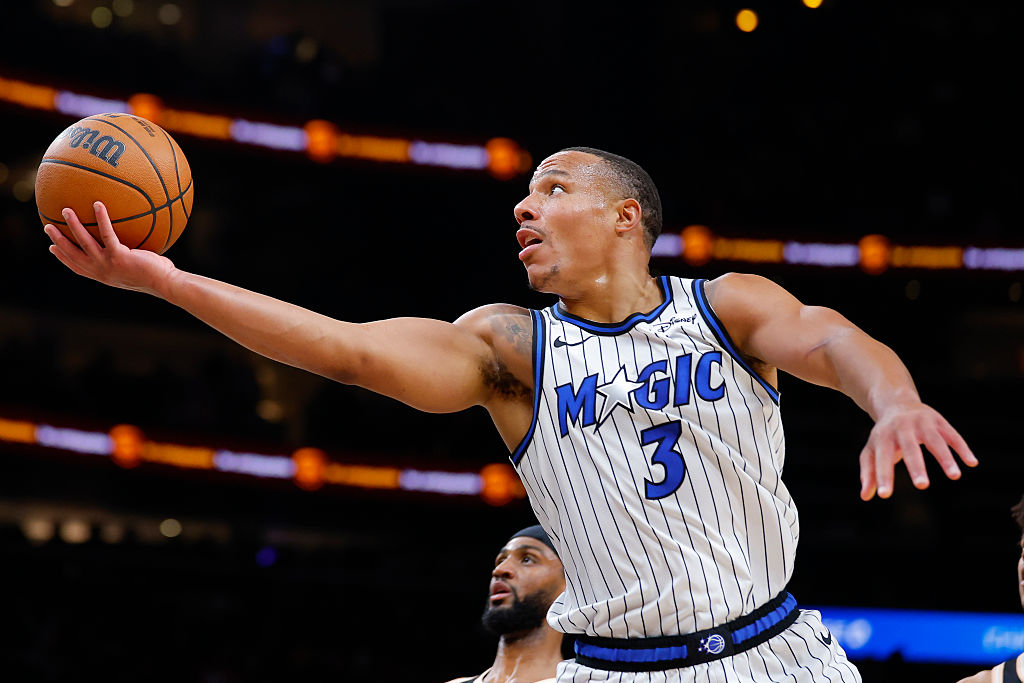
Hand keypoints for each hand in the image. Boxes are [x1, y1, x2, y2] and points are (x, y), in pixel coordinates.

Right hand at [43, 202, 176, 295]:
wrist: (166, 284)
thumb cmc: (157, 276)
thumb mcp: (136, 268)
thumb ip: (127, 258)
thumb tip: (131, 244)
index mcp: (104, 276)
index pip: (78, 267)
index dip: (64, 258)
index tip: (52, 248)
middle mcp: (102, 272)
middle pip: (74, 255)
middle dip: (59, 241)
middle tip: (47, 227)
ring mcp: (108, 264)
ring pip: (84, 242)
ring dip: (73, 226)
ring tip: (65, 210)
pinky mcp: (119, 256)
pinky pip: (107, 233)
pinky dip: (102, 218)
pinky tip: (98, 204)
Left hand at [859, 401, 976, 499]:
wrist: (897, 403)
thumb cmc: (884, 436)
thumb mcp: (872, 451)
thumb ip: (868, 473)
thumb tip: (865, 497)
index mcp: (883, 437)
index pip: (882, 459)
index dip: (883, 476)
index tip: (885, 495)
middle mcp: (902, 427)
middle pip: (910, 448)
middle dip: (916, 466)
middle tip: (922, 486)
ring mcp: (922, 422)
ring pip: (935, 441)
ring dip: (945, 458)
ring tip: (955, 476)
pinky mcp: (939, 421)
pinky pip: (952, 435)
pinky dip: (962, 448)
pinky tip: (972, 463)